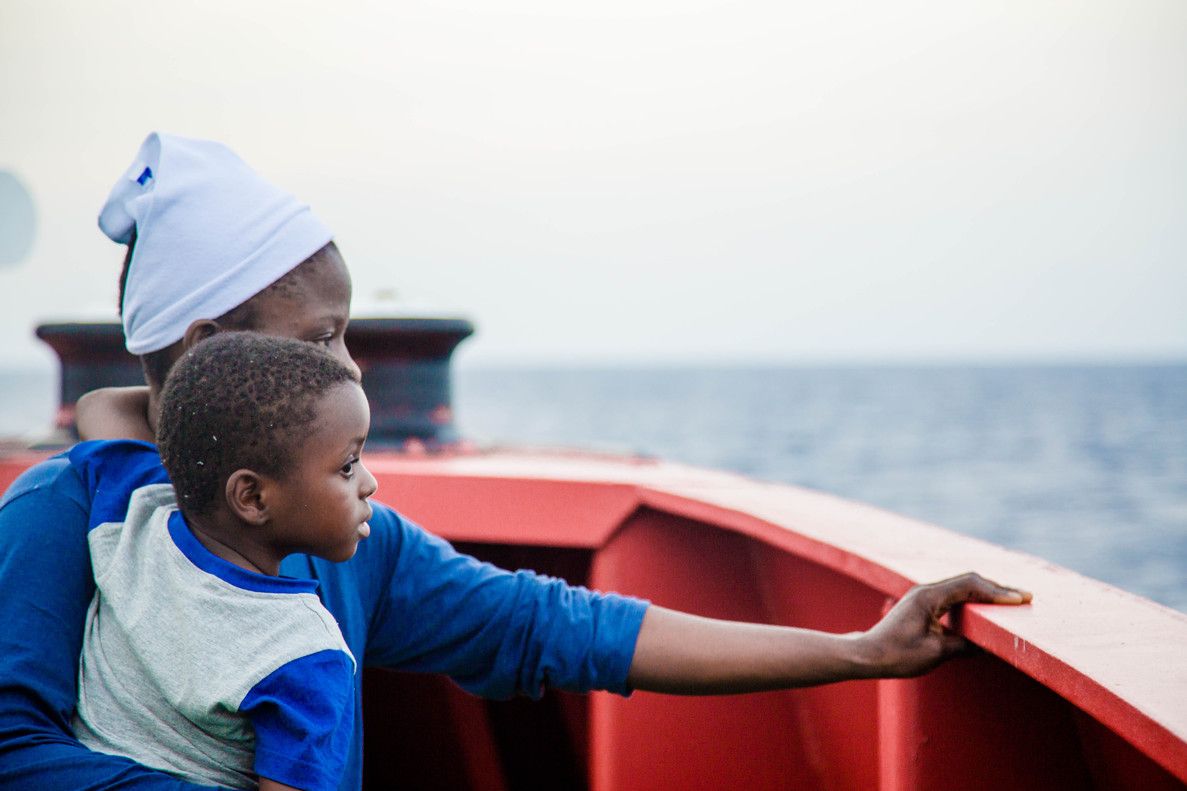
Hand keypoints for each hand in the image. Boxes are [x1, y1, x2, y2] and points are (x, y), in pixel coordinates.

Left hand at [857, 572, 1031, 677]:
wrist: (867, 654)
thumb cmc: (897, 655)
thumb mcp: (935, 653)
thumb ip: (964, 645)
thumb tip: (988, 644)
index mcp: (928, 597)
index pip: (970, 586)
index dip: (997, 592)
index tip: (1020, 600)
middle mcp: (926, 591)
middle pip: (968, 582)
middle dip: (997, 589)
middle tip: (1025, 598)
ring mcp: (923, 595)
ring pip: (962, 586)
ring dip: (986, 593)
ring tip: (1012, 601)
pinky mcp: (922, 604)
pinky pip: (953, 595)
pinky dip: (973, 599)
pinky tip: (986, 609)